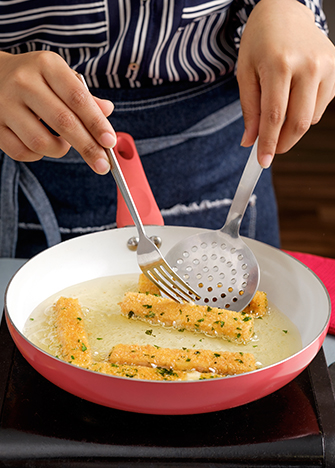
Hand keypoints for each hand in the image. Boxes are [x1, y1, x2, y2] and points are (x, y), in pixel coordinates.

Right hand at [0, 51, 115, 173]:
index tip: (110, 142)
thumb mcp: (60, 77)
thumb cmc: (35, 78)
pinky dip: (38, 156)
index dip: (97, 123)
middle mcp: (24, 82)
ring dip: (60, 150)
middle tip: (103, 165)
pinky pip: (22, 152)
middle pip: (63, 122)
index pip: (78, 98)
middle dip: (88, 147)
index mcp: (46, 65)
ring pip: (41, 142)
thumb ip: (84, 96)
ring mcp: (5, 104)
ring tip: (63, 144)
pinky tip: (42, 146)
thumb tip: (107, 111)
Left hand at [236, 0, 334, 167]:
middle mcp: (308, 65)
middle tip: (270, 149)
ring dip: (293, 125)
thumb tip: (250, 141)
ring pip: (311, 118)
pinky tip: (296, 94)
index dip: (268, 143)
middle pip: (298, 123)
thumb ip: (249, 110)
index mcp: (280, 64)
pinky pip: (321, 107)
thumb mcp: (245, 74)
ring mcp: (327, 66)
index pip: (274, 116)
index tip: (263, 162)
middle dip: (282, 143)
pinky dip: (306, 111)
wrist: (284, 12)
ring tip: (280, 107)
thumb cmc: (260, 43)